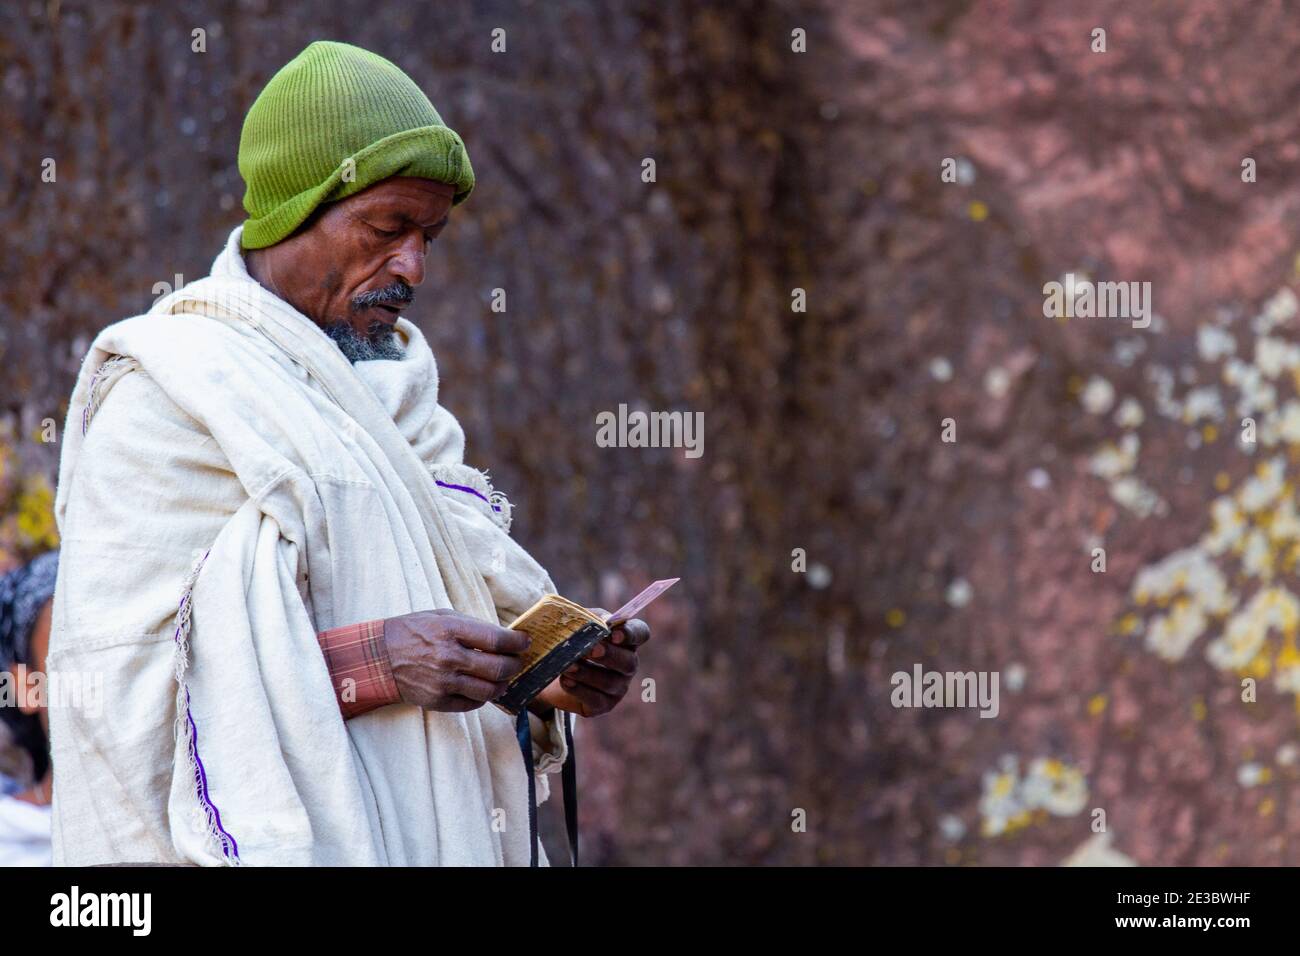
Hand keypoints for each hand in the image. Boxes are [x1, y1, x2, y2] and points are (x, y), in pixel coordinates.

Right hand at [385, 608, 529, 712]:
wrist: (378, 657)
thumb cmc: (413, 631)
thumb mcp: (441, 616)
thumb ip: (472, 626)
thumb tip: (504, 637)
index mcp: (450, 630)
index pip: (496, 640)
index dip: (517, 642)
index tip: (525, 642)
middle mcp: (448, 657)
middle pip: (499, 667)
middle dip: (516, 665)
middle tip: (518, 661)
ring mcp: (443, 682)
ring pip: (489, 690)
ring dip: (504, 684)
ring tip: (505, 677)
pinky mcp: (437, 701)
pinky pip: (473, 704)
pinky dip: (484, 697)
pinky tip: (484, 687)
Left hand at [530, 611, 650, 717]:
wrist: (554, 669)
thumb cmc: (572, 641)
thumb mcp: (579, 624)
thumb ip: (590, 619)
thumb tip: (600, 621)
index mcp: (626, 640)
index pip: (641, 634)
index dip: (631, 634)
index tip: (613, 633)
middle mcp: (627, 664)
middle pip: (629, 662)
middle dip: (609, 655)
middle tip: (591, 649)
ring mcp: (618, 687)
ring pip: (609, 682)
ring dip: (587, 673)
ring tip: (568, 665)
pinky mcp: (603, 704)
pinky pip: (595, 699)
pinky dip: (579, 689)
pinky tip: (566, 680)